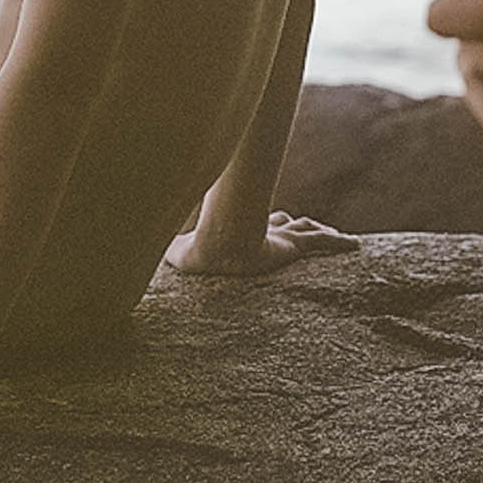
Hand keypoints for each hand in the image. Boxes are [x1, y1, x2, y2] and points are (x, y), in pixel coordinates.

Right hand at [165, 210, 359, 277]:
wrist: (216, 249)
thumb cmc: (197, 255)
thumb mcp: (176, 257)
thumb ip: (164, 256)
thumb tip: (127, 262)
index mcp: (243, 232)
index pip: (258, 224)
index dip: (268, 222)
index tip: (274, 219)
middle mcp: (264, 229)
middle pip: (284, 223)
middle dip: (292, 225)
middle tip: (296, 223)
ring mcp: (281, 236)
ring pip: (307, 233)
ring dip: (320, 235)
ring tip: (338, 238)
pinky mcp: (293, 245)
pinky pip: (322, 243)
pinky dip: (339, 243)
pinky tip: (356, 245)